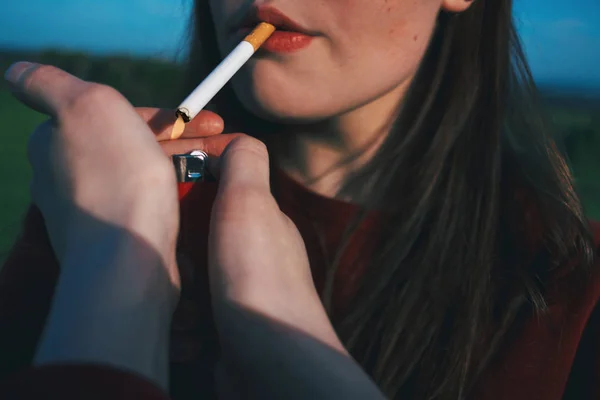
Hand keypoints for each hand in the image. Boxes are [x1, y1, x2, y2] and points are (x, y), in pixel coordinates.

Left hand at [3, 62, 234, 386]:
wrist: (128, 255)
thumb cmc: (115, 177)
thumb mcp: (85, 104)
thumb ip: (48, 81)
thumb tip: (16, 73)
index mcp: (56, 143)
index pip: (117, 116)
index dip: (166, 115)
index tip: (206, 118)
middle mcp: (68, 177)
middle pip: (135, 144)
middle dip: (182, 140)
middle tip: (223, 142)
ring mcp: (95, 211)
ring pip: (147, 176)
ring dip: (186, 167)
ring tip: (220, 170)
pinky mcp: (118, 239)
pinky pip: (152, 208)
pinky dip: (177, 198)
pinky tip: (198, 201)